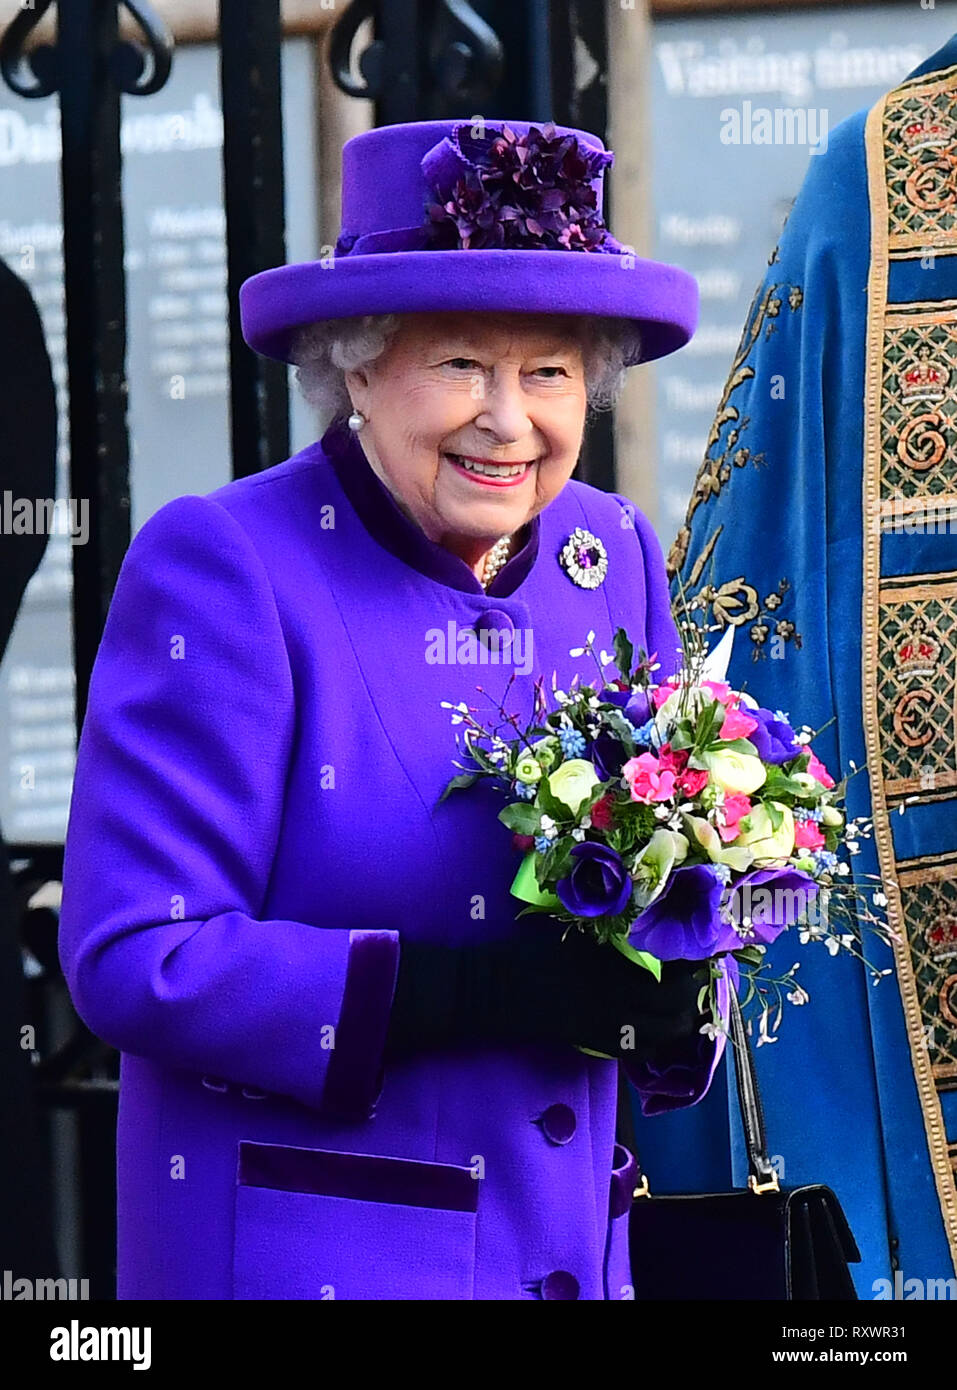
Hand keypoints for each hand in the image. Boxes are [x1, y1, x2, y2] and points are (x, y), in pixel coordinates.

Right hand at [385, 921, 708, 1058]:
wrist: (492, 990)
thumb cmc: (527, 954)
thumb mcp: (573, 935)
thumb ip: (611, 935)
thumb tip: (648, 926)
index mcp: (611, 963)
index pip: (672, 967)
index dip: (693, 961)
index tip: (699, 949)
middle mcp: (617, 997)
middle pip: (679, 1004)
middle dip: (694, 991)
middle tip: (693, 976)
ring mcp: (608, 1025)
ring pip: (666, 1032)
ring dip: (680, 1017)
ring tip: (678, 1000)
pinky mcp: (596, 1044)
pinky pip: (640, 1048)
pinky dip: (656, 1038)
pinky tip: (652, 1023)